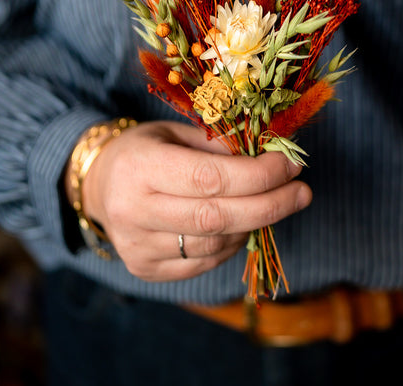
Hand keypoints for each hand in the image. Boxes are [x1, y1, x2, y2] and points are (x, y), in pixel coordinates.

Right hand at [76, 120, 311, 281]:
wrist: (100, 185)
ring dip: (254, 223)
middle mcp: (133, 211)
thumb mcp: (176, 132)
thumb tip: (273, 157)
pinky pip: (204, 263)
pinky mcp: (145, 270)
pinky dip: (232, 243)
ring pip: (214, 244)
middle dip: (269, 205)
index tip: (291, 166)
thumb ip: (219, 145)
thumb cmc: (146, 149)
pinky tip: (244, 223)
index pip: (209, 178)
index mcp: (139, 167)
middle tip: (302, 192)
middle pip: (215, 217)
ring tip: (273, 202)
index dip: (257, 175)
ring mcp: (137, 247)